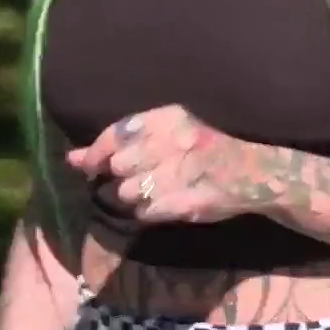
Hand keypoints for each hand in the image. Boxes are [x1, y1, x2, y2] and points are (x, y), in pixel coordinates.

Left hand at [67, 105, 256, 224]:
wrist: (255, 173)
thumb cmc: (207, 146)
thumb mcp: (172, 129)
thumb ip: (124, 140)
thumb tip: (73, 158)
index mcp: (170, 118)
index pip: (117, 134)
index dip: (96, 152)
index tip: (86, 164)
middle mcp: (173, 143)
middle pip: (120, 167)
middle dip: (124, 175)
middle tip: (145, 175)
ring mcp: (180, 175)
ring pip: (129, 193)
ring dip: (137, 195)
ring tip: (162, 188)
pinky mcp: (184, 203)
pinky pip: (147, 212)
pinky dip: (151, 211)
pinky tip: (169, 202)